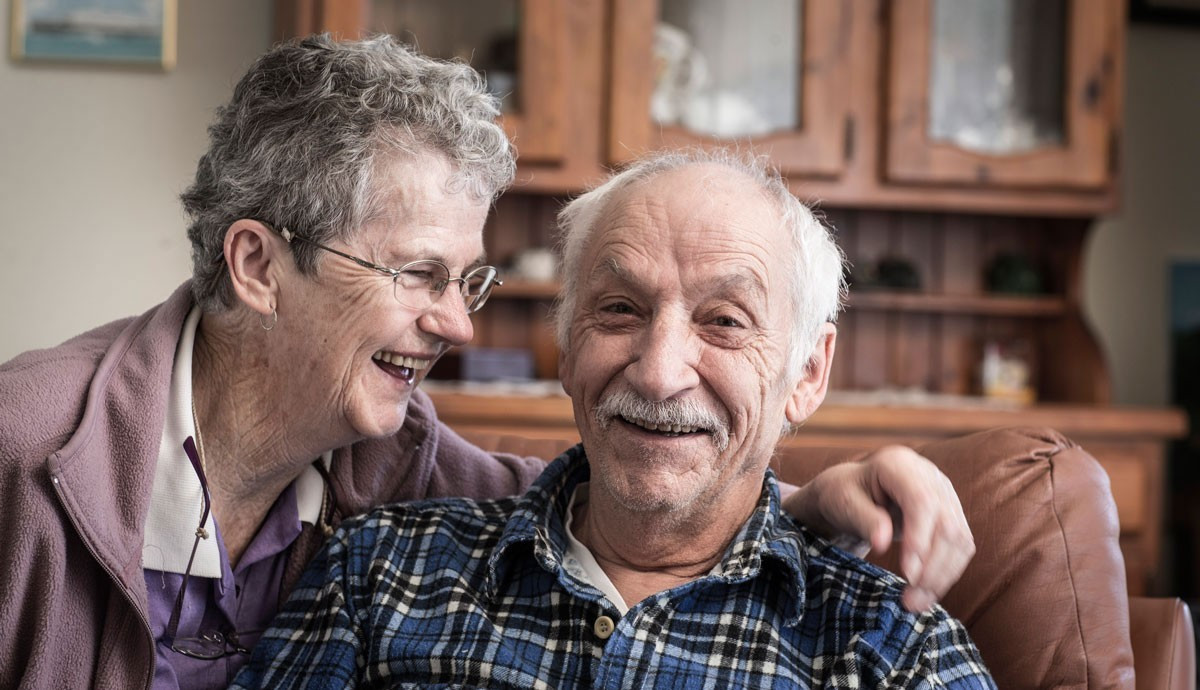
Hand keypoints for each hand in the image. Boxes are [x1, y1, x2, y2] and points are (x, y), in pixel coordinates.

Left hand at [781, 446, 973, 612]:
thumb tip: (883, 542)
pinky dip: (947, 573)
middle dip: (932, 567)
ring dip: (942, 576)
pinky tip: (926, 593)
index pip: (922, 501)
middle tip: (910, 601)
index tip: (908, 573)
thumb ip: (863, 519)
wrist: (852, 492)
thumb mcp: (842, 503)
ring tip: (915, 603)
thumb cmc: (843, 495)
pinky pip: (960, 547)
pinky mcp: (951, 514)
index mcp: (898, 464)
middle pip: (946, 524)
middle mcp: (929, 475)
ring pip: (959, 539)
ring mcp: (945, 494)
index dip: (920, 538)